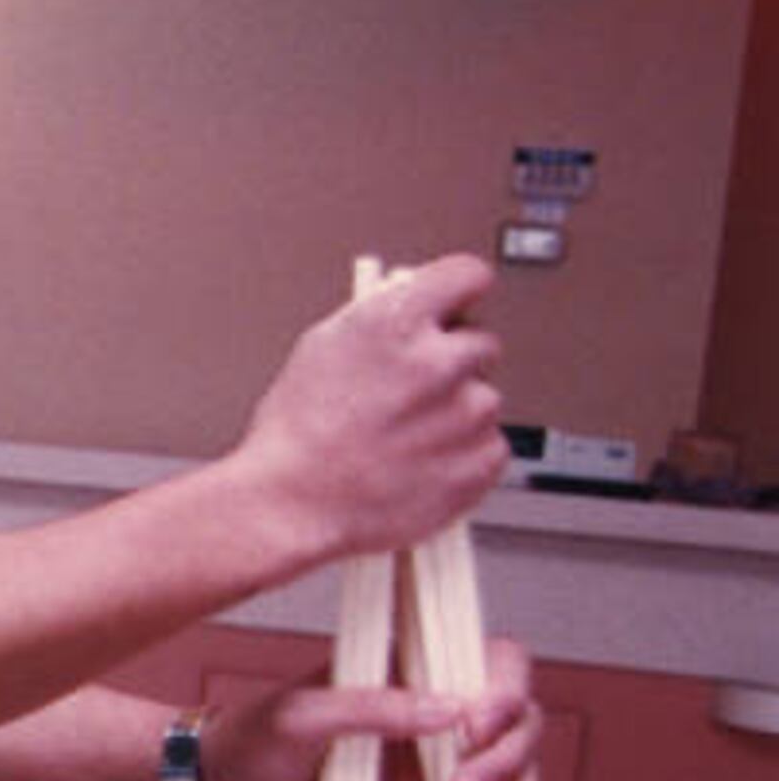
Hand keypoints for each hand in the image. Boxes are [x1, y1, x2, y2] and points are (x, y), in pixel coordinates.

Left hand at [205, 639, 593, 780]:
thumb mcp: (300, 716)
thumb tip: (447, 710)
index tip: (476, 725)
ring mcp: (441, 763)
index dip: (501, 689)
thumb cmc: (252, 739)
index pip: (485, 659)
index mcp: (406, 670)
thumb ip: (368, 709)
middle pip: (515, 720)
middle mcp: (436, 713)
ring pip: (516, 770)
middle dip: (508, 754)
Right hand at [226, 254, 508, 565]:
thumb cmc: (296, 435)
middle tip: (408, 393)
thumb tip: (417, 307)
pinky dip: (462, 454)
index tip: (455, 305)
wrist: (291, 505)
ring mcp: (466, 414)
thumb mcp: (322, 348)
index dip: (459, 292)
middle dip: (451, 362)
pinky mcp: (481, 461)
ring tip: (402, 438)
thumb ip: (382, 319)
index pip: (468, 275)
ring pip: (482, 399)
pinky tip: (418, 462)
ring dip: (454, 413)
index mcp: (396, 323)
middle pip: (480, 343)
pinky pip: (488, 446)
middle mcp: (439, 362)